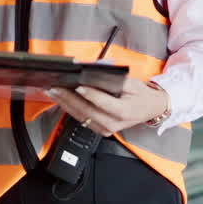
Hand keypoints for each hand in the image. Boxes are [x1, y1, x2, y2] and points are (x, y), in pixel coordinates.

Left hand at [46, 78, 169, 136]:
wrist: (150, 109)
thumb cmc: (141, 95)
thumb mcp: (132, 83)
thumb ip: (113, 80)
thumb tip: (94, 73)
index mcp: (124, 112)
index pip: (104, 103)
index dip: (90, 94)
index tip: (78, 85)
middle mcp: (114, 124)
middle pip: (87, 111)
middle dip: (69, 98)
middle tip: (55, 87)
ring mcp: (107, 129)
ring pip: (81, 116)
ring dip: (65, 104)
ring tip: (53, 91)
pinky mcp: (101, 130)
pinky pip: (82, 119)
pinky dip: (70, 108)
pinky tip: (61, 99)